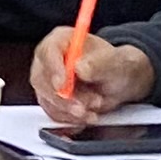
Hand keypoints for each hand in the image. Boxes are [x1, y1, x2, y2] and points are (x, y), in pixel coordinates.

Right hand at [31, 30, 155, 123]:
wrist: (119, 82)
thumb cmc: (115, 66)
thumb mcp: (114, 62)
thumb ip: (98, 63)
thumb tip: (79, 68)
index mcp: (61, 40)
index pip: (48, 52)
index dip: (53, 69)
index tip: (62, 85)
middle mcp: (49, 60)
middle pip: (41, 79)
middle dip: (63, 97)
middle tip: (83, 106)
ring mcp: (47, 81)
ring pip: (47, 99)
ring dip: (70, 110)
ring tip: (93, 109)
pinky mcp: (50, 100)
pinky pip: (53, 113)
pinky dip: (70, 119)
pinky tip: (87, 115)